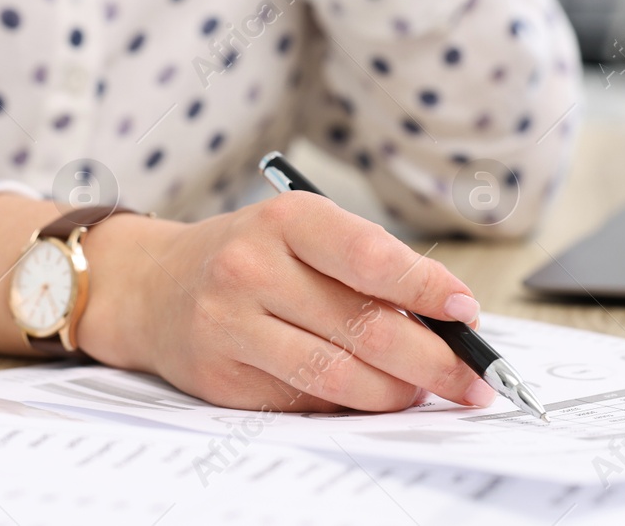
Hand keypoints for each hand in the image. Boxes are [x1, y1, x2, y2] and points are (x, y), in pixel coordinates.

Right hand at [74, 191, 496, 411]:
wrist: (153, 285)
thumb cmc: (249, 255)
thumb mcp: (302, 233)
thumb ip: (367, 268)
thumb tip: (445, 321)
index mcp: (286, 219)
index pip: (370, 255)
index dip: (427, 286)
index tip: (467, 311)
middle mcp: (253, 267)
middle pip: (364, 325)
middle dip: (432, 359)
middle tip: (471, 377)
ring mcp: (232, 325)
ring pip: (338, 375)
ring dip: (397, 393)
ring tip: (425, 393)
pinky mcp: (223, 378)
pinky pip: (305, 401)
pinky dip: (351, 405)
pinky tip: (371, 398)